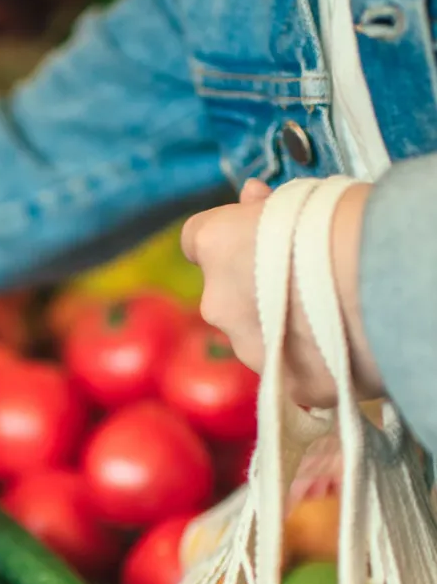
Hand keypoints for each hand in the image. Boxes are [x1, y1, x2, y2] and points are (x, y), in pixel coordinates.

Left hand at [181, 178, 382, 408]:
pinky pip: (292, 371)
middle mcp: (218, 302)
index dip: (228, 240)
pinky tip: (344, 346)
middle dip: (257, 289)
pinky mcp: (285, 385)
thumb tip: (251, 199)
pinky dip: (312, 361)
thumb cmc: (348, 224)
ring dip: (282, 328)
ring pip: (257, 337)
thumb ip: (263, 209)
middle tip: (307, 279)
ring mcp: (248, 349)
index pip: (198, 240)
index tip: (252, 238)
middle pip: (228, 295)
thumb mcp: (300, 198)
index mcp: (216, 246)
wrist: (386, 284)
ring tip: (332, 314)